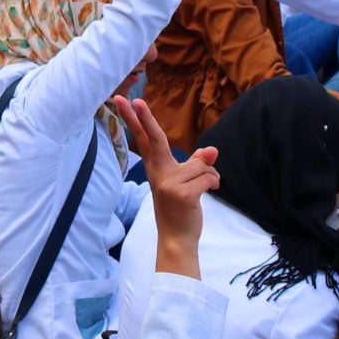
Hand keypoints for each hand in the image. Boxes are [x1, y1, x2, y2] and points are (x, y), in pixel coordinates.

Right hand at [114, 95, 218, 271]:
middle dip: (145, 118)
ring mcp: (168, 184)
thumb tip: (212, 150)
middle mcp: (159, 173)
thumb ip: (196, 163)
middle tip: (135, 99)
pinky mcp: (183, 193)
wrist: (177, 238)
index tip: (123, 101)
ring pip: (201, 164)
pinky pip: (209, 176)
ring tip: (202, 190)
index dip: (135, 119)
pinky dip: (215, 184)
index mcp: (156, 168)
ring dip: (209, 176)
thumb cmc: (180, 208)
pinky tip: (208, 194)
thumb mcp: (185, 182)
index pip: (144, 139)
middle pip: (154, 139)